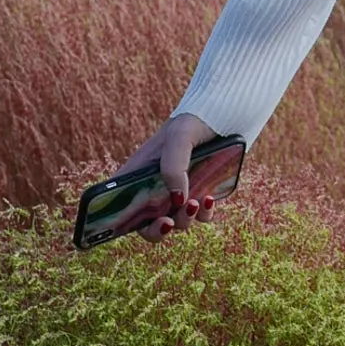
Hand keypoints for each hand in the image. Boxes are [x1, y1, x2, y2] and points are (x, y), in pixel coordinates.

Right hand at [107, 106, 217, 237]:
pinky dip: (204, 213)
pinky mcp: (200, 194)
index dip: (118, 221)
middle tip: (167, 223)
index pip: (120, 204)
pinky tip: (210, 198)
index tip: (130, 225)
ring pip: (176, 221)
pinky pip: (200, 215)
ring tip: (196, 203)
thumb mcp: (179, 136)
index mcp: (138, 173)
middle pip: (147, 223)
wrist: (226, 115)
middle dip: (157, 230)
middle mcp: (155, 186)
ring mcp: (178, 192)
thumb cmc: (193, 121)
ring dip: (185, 219)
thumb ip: (173, 166)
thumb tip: (177, 200)